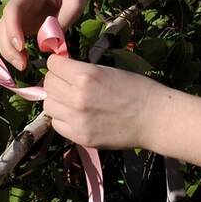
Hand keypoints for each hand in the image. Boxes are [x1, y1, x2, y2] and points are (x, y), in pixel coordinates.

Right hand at [0, 0, 91, 69]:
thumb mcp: (75, 4)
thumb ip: (61, 23)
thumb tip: (45, 46)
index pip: (13, 9)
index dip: (13, 29)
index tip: (21, 48)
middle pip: (3, 23)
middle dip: (8, 45)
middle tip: (22, 65)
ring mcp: (19, 10)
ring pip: (2, 31)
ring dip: (7, 49)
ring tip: (22, 65)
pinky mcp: (22, 20)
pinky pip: (10, 36)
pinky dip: (12, 49)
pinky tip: (23, 60)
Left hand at [43, 55, 161, 149]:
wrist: (153, 118)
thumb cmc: (135, 88)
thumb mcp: (107, 70)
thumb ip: (82, 71)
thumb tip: (62, 70)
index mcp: (85, 76)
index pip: (52, 65)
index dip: (58, 64)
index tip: (63, 66)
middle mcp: (76, 97)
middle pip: (47, 84)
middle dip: (56, 80)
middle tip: (68, 82)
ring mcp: (76, 120)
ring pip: (48, 105)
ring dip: (57, 100)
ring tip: (71, 100)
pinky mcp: (79, 137)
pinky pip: (57, 124)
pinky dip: (62, 118)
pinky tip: (76, 115)